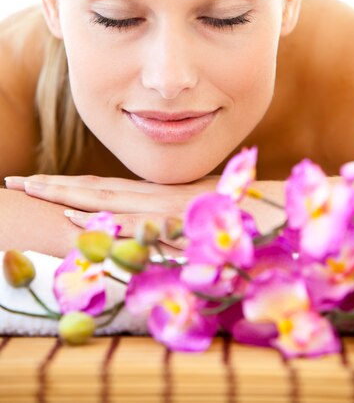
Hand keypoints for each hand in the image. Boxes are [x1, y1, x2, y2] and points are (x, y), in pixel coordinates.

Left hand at [4, 173, 220, 249]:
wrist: (271, 212)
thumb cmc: (239, 215)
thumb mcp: (199, 213)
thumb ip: (172, 217)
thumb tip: (151, 229)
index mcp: (156, 195)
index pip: (104, 187)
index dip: (71, 184)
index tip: (40, 182)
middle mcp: (153, 198)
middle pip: (95, 189)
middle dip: (54, 186)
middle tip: (16, 180)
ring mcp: (161, 210)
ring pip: (106, 200)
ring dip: (66, 195)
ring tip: (31, 188)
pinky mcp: (173, 224)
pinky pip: (130, 223)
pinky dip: (101, 220)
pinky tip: (75, 219)